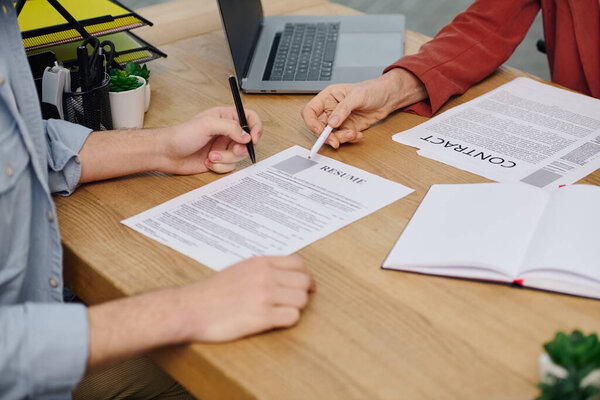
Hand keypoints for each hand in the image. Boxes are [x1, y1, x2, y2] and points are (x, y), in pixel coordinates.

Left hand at [157, 106, 262, 173]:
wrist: (167, 153)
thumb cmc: (181, 135)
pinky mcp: (220, 160)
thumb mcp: (207, 125)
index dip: (256, 128)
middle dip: (239, 149)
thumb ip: (230, 127)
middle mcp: (226, 132)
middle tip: (233, 150)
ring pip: (239, 156)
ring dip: (226, 158)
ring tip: (211, 156)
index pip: (250, 118)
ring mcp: (224, 146)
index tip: (254, 138)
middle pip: (247, 141)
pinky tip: (208, 161)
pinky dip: (220, 166)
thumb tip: (247, 136)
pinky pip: (230, 167)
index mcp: (225, 117)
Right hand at [179, 255, 315, 342]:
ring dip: (295, 308)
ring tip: (281, 312)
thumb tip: (283, 275)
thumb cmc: (211, 292)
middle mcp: (265, 275)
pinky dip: (288, 321)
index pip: (298, 263)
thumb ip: (261, 269)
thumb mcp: (238, 269)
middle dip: (303, 293)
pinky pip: (292, 317)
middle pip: (304, 281)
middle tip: (294, 302)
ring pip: (301, 300)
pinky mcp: (262, 316)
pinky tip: (275, 321)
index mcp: (260, 262)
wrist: (190, 308)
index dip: (306, 276)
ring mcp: (264, 295)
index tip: (305, 286)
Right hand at [301, 68, 426, 148]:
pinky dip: (349, 139)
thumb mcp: (357, 96)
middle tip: (335, 141)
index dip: (311, 122)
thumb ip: (343, 109)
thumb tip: (332, 122)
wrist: (388, 97)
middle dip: (326, 136)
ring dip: (340, 138)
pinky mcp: (347, 128)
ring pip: (330, 135)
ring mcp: (339, 120)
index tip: (319, 131)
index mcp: (327, 97)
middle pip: (318, 127)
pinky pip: (342, 138)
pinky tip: (358, 134)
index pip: (310, 111)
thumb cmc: (373, 89)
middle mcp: (330, 109)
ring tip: (352, 134)